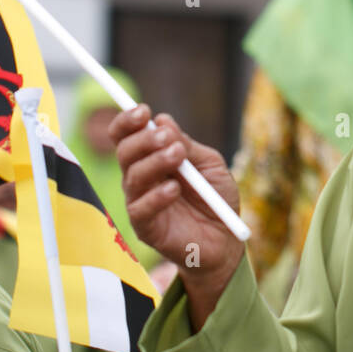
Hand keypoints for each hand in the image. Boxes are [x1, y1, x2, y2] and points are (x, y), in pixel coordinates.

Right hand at [111, 105, 244, 327]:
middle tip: (168, 137)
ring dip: (154, 161)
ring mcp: (140, 203)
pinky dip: (156, 195)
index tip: (143, 111)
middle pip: (125, 153)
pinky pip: (140, 209)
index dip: (128, 122)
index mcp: (152, 160)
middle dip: (144, 139)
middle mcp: (141, 179)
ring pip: (132, 177)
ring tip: (177, 155)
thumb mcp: (210, 166)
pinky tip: (174, 188)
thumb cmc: (217, 199)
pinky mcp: (145, 229)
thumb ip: (188, 145)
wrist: (228, 240)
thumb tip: (163, 120)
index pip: (127, 137)